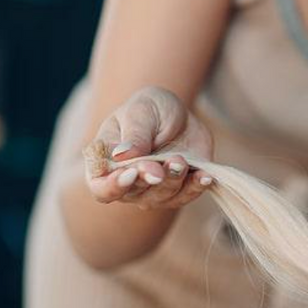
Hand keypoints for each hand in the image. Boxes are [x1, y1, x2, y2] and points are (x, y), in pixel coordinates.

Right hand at [86, 85, 214, 209]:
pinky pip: (187, 195)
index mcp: (106, 166)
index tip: (131, 172)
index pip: (102, 188)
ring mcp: (154, 190)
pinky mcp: (180, 189)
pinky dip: (196, 187)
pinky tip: (205, 176)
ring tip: (180, 160)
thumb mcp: (139, 112)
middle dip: (151, 177)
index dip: (114, 186)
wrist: (176, 113)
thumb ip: (133, 135)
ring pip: (162, 196)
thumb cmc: (147, 111)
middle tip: (164, 163)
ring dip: (174, 180)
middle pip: (135, 192)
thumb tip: (121, 155)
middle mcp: (127, 184)